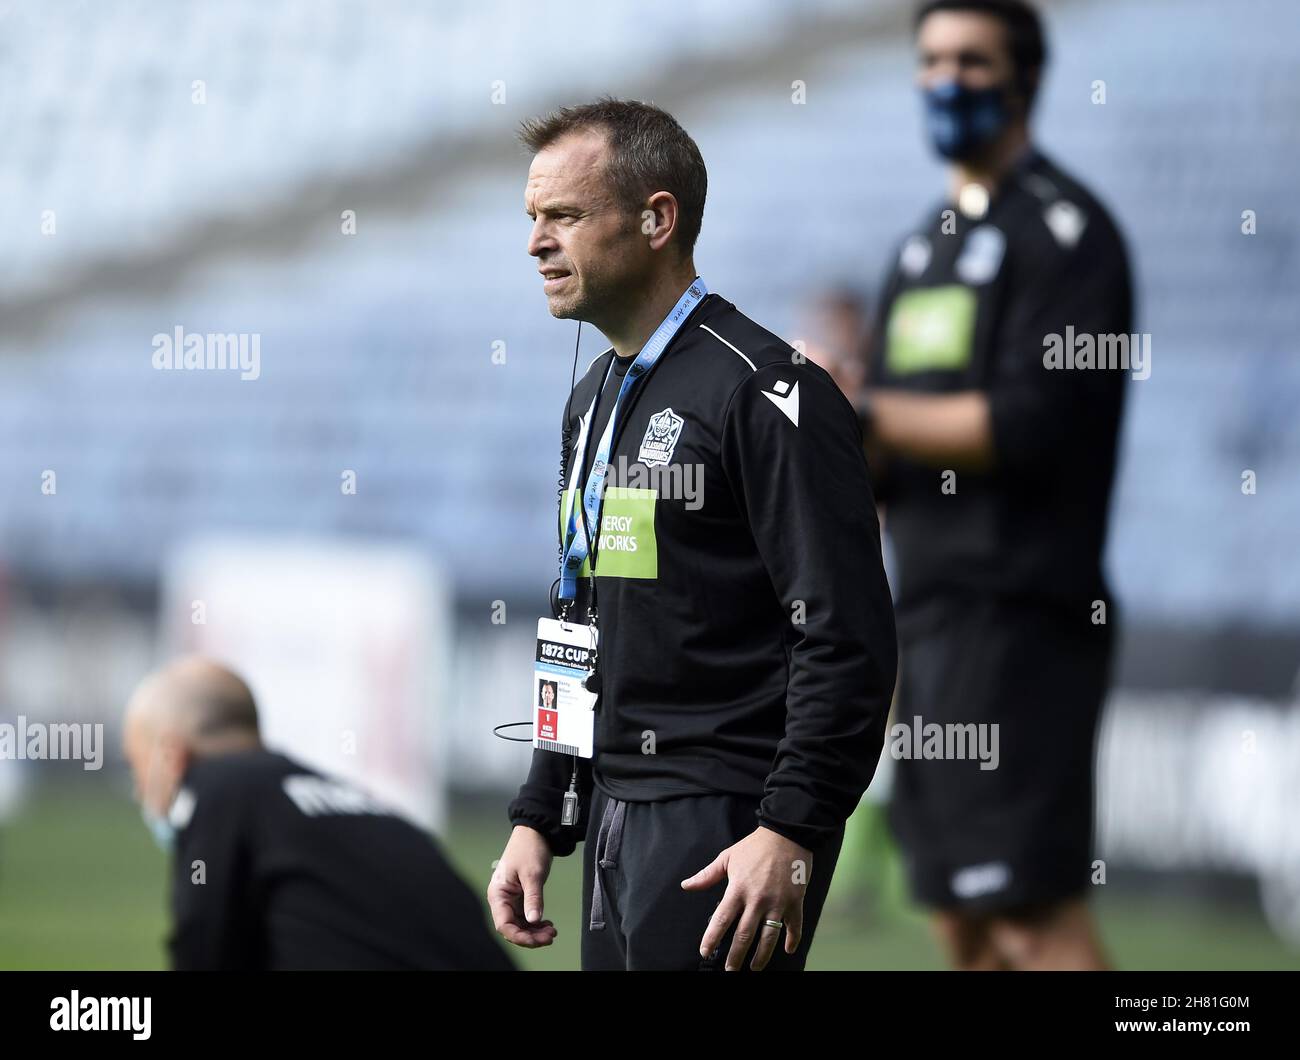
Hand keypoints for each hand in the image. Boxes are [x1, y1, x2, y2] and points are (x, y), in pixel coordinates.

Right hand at [487, 825, 557, 947]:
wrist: (536, 832)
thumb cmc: (530, 849)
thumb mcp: (533, 874)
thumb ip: (533, 898)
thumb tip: (533, 921)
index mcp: (498, 894)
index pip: (504, 924)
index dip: (519, 936)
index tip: (538, 940)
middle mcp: (501, 899)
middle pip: (512, 927)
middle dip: (530, 936)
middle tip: (551, 936)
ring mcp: (510, 899)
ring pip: (519, 924)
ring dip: (534, 931)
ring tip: (552, 932)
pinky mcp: (520, 897)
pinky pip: (525, 916)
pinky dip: (536, 923)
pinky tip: (547, 924)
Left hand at [681, 826, 812, 970]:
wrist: (787, 834)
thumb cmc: (755, 846)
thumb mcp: (728, 857)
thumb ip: (707, 875)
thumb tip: (686, 885)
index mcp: (738, 889)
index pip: (721, 919)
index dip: (712, 938)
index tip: (705, 952)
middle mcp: (757, 899)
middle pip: (744, 935)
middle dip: (735, 955)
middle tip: (730, 970)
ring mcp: (778, 902)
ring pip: (768, 937)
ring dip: (761, 956)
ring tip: (754, 968)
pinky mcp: (795, 902)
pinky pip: (794, 926)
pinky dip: (792, 940)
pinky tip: (787, 950)